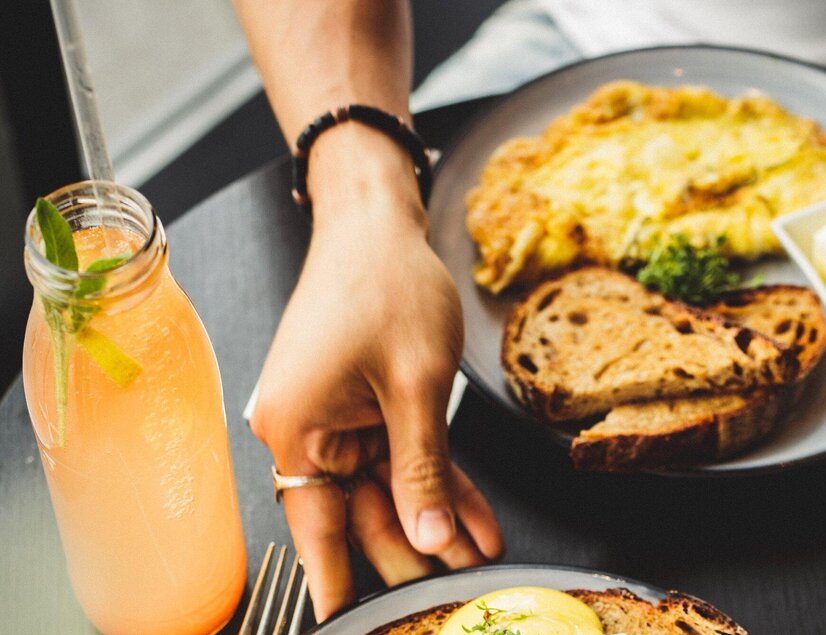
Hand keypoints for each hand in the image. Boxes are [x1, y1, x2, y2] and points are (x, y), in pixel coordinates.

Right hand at [250, 133, 503, 620]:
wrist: (378, 225)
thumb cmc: (385, 285)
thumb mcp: (413, 386)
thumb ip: (420, 467)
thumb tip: (428, 532)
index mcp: (297, 429)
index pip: (318, 525)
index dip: (340, 579)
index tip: (353, 620)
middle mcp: (306, 430)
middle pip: (360, 511)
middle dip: (415, 548)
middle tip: (453, 590)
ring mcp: (335, 418)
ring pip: (390, 487)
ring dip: (437, 517)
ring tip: (481, 558)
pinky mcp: (362, 405)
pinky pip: (404, 454)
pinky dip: (439, 480)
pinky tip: (476, 516)